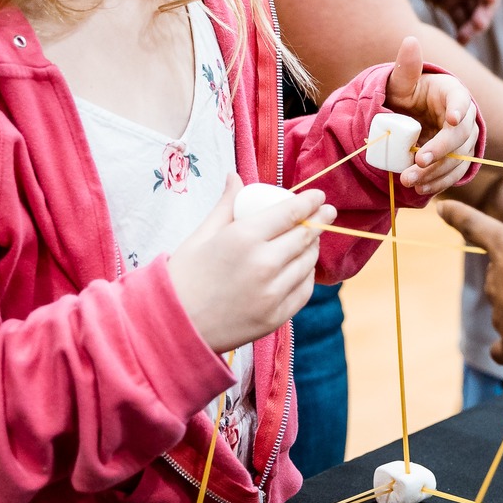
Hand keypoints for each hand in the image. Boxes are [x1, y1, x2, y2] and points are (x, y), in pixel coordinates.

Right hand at [167, 178, 333, 352]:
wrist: (175, 325)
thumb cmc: (184, 276)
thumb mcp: (203, 234)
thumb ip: (227, 204)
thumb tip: (236, 177)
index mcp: (243, 238)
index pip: (290, 213)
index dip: (310, 202)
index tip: (319, 196)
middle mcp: (263, 265)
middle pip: (304, 237)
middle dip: (320, 221)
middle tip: (327, 212)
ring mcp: (272, 294)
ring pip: (307, 264)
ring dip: (313, 248)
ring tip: (311, 239)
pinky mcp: (276, 317)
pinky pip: (304, 291)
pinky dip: (307, 276)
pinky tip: (302, 268)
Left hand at [383, 35, 480, 194]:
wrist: (409, 117)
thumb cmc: (407, 94)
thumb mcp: (402, 82)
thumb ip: (407, 66)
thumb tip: (410, 40)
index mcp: (453, 93)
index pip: (461, 100)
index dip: (458, 110)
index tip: (450, 120)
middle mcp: (463, 117)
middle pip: (460, 135)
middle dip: (440, 149)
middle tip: (419, 160)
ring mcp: (462, 140)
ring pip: (457, 158)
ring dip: (436, 171)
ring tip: (411, 180)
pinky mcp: (457, 159)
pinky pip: (454, 173)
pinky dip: (439, 182)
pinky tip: (421, 189)